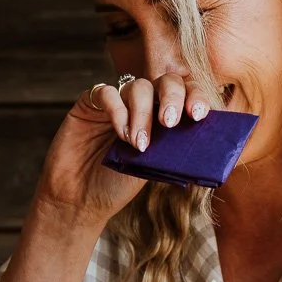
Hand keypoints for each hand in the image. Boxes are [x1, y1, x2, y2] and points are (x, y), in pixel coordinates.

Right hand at [33, 73, 214, 227]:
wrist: (81, 200)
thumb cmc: (117, 186)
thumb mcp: (152, 169)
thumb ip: (171, 149)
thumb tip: (200, 141)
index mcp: (162, 118)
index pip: (186, 96)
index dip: (195, 98)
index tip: (198, 115)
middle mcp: (142, 106)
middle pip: (165, 81)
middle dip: (171, 98)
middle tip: (168, 122)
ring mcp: (116, 102)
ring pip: (138, 86)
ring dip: (142, 113)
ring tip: (138, 144)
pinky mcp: (90, 104)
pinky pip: (107, 93)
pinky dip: (117, 111)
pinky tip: (120, 134)